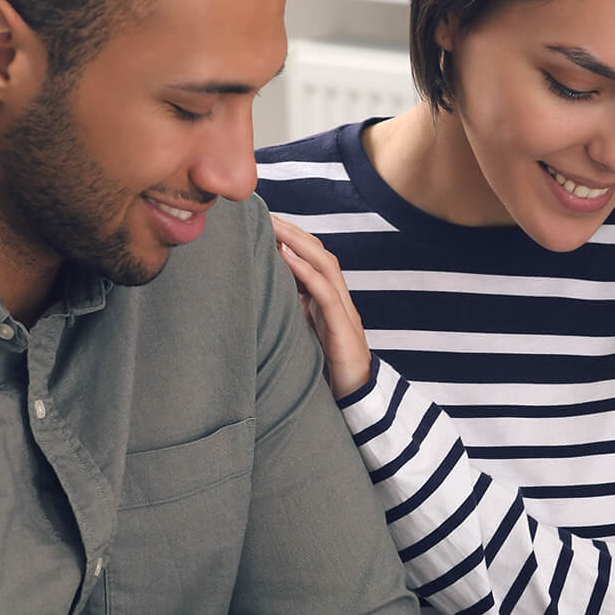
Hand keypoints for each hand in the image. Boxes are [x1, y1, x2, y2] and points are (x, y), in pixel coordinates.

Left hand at [271, 214, 372, 397]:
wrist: (355, 402)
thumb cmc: (325, 370)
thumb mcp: (302, 335)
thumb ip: (290, 313)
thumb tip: (259, 295)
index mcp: (328, 300)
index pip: (312, 258)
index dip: (291, 236)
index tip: (264, 220)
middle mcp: (338, 300)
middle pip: (319, 253)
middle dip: (292, 230)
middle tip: (263, 213)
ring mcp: (343, 312)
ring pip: (325, 265)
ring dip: (298, 242)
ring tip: (273, 226)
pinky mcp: (343, 329)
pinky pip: (326, 293)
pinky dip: (307, 272)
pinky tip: (288, 257)